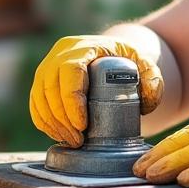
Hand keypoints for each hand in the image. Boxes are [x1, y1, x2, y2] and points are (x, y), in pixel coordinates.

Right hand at [29, 35, 163, 146]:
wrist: (112, 57)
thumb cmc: (129, 62)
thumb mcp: (146, 65)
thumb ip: (153, 79)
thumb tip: (146, 99)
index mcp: (85, 46)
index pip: (70, 70)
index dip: (71, 99)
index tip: (82, 125)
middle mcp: (61, 53)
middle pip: (50, 86)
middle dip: (61, 118)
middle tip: (78, 140)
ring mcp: (48, 66)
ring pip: (39, 96)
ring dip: (52, 122)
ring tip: (71, 141)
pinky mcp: (42, 81)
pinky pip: (35, 103)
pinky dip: (43, 122)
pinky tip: (58, 135)